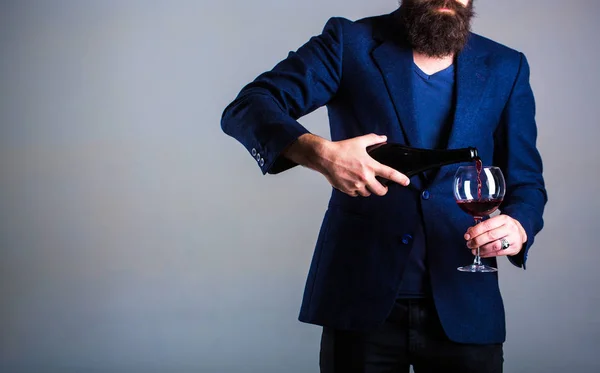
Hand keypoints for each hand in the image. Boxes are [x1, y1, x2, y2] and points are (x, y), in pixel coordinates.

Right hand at [283, 133, 409, 196]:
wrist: (325, 157)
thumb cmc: (341, 149)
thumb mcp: (359, 142)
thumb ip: (373, 139)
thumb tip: (383, 138)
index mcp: (370, 166)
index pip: (390, 174)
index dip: (400, 179)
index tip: (406, 182)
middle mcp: (364, 177)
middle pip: (380, 191)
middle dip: (383, 190)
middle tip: (382, 187)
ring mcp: (355, 185)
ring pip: (367, 193)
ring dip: (368, 190)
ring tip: (364, 182)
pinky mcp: (347, 189)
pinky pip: (355, 194)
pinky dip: (356, 190)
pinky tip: (353, 183)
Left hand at [464, 215, 526, 257]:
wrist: (520, 233)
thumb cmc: (504, 227)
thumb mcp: (496, 222)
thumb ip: (482, 227)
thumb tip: (469, 233)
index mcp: (503, 219)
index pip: (487, 225)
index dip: (475, 231)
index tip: (467, 236)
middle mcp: (509, 228)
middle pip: (490, 236)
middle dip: (477, 241)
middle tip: (469, 244)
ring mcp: (513, 239)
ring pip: (494, 246)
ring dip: (481, 249)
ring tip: (474, 250)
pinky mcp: (513, 249)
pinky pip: (498, 253)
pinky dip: (487, 254)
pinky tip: (481, 253)